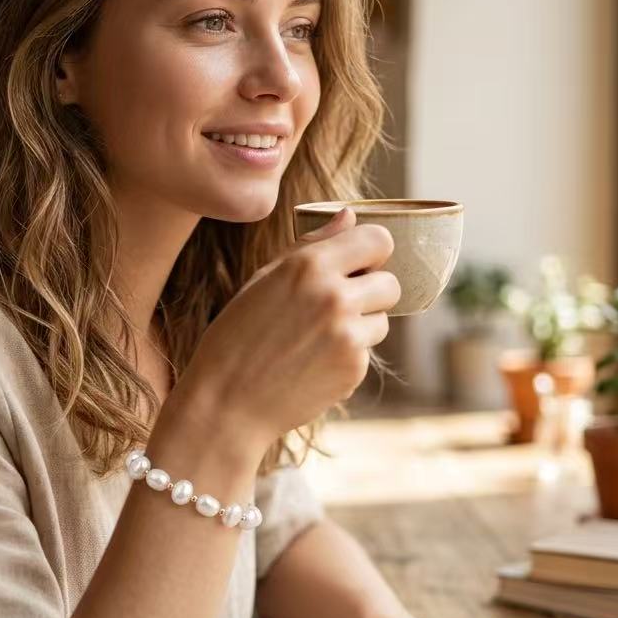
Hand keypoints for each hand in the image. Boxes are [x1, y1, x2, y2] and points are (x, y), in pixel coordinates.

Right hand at [181, 207, 400, 447]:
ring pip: (383, 320)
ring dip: (361, 325)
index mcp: (309, 266)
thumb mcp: (263, 280)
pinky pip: (367, 352)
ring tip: (316, 338)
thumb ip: (311, 245)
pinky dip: (347, 356)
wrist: (226, 401)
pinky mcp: (354, 369)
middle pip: (391, 283)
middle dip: (371, 292)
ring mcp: (348, 335)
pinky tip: (311, 363)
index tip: (358, 264)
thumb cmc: (236, 336)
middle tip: (337, 306)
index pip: (378, 239)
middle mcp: (335, 296)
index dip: (371, 251)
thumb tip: (350, 216)